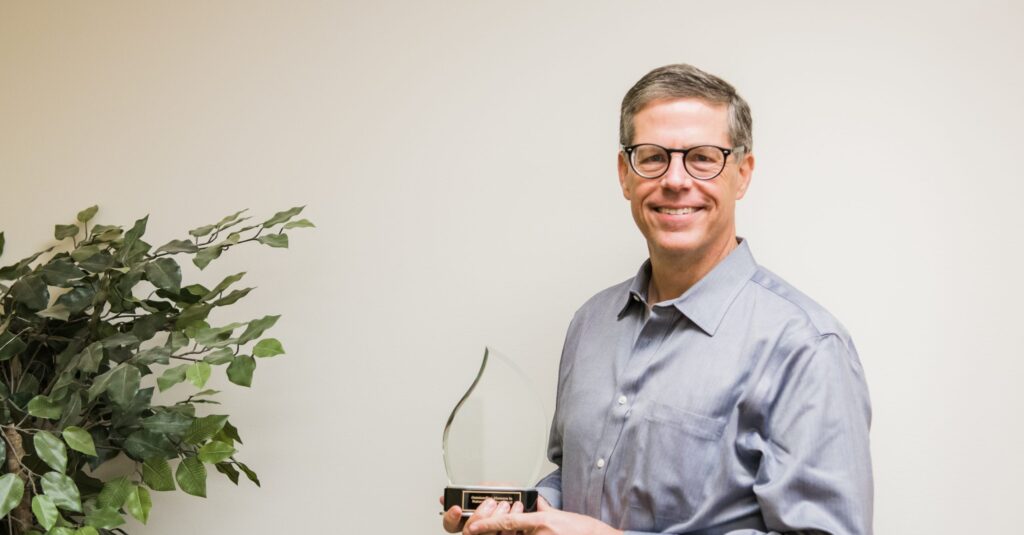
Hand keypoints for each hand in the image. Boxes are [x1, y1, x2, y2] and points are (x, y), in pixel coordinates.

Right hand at [440, 496, 524, 533]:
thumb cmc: (510, 498)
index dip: (451, 517)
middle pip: (467, 532)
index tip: (457, 508)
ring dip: (496, 518)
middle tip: (490, 503)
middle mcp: (478, 531)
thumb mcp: (495, 489)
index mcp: (470, 518)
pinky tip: (517, 514)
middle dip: (479, 515)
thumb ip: (482, 489)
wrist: (529, 504)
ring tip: (506, 505)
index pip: (451, 524)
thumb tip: (473, 489)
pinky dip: (511, 525)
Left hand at [464, 497, 622, 534]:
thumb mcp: (561, 515)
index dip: (489, 524)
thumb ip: (544, 510)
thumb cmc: (584, 529)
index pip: (508, 522)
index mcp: (541, 521)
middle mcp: (540, 534)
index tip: (474, 527)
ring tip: (518, 531)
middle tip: (493, 531)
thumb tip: (535, 504)